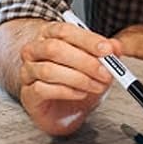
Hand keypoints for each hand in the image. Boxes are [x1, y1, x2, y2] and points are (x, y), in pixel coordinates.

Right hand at [12, 18, 113, 135]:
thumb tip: (115, 46)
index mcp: (49, 36)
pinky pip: (43, 89)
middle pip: (54, 49)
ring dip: (79, 79)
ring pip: (49, 70)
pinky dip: (67, 92)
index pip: (64, 31)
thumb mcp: (98, 66)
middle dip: (84, 61)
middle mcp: (34, 51)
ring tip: (96, 86)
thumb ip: (106, 54)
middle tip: (105, 72)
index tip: (107, 50)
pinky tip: (81, 94)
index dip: (87, 39)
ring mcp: (27, 72)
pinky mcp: (27, 93)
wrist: (66, 112)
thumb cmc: (77, 84)